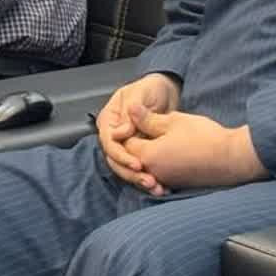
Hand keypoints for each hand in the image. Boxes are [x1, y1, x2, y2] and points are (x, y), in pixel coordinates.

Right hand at [96, 73, 179, 194]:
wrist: (167, 92)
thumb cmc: (152, 88)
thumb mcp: (142, 93)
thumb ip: (131, 111)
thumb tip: (119, 133)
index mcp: (109, 119)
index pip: (109, 142)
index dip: (121, 155)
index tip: (137, 164)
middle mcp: (114, 134)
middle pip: (115, 159)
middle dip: (130, 173)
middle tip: (149, 181)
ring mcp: (125, 144)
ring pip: (125, 168)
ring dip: (139, 180)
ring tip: (156, 187)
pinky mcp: (137, 153)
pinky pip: (138, 169)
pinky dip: (148, 178)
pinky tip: (161, 186)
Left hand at [127, 105, 266, 192]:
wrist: (231, 159)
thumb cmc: (204, 137)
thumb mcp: (173, 121)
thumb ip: (148, 118)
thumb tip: (130, 110)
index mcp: (148, 155)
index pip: (126, 143)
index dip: (130, 129)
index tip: (140, 118)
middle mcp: (153, 172)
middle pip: (134, 158)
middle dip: (137, 143)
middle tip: (150, 127)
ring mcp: (165, 181)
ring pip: (147, 167)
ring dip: (149, 154)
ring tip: (162, 138)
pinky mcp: (177, 185)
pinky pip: (160, 174)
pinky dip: (160, 165)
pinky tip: (171, 153)